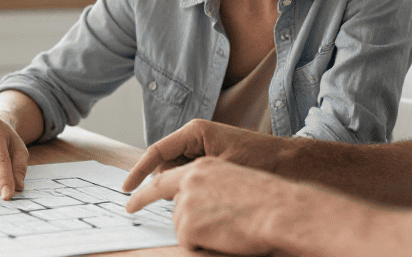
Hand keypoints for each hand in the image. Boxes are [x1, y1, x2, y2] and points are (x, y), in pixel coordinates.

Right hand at [122, 119, 294, 191]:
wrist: (289, 161)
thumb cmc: (259, 159)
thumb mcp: (221, 167)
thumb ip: (192, 175)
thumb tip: (168, 190)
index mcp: (195, 131)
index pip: (157, 151)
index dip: (139, 171)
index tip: (127, 189)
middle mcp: (196, 137)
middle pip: (166, 165)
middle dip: (170, 183)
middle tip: (184, 199)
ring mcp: (203, 148)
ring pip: (178, 174)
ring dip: (184, 187)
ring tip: (207, 194)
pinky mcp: (211, 160)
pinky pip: (192, 176)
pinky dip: (195, 187)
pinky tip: (212, 194)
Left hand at [125, 157, 296, 254]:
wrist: (281, 210)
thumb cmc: (268, 200)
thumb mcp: (235, 181)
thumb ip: (210, 188)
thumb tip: (195, 206)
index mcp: (202, 166)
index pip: (163, 178)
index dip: (144, 192)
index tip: (130, 201)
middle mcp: (190, 180)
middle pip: (175, 207)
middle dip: (186, 220)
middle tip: (192, 222)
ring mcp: (186, 202)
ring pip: (183, 226)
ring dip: (201, 232)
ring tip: (230, 227)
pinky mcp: (188, 224)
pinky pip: (189, 243)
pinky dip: (204, 245)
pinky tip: (226, 237)